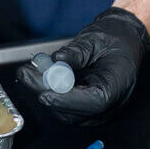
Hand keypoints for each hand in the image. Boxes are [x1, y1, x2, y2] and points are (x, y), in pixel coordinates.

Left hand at [17, 8, 148, 124]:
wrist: (124, 39)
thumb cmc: (115, 38)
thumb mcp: (95, 39)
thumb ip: (77, 52)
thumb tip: (57, 61)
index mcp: (118, 85)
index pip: (93, 102)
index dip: (67, 101)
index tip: (45, 94)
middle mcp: (111, 103)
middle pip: (75, 110)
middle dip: (47, 92)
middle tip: (26, 74)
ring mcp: (99, 108)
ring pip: (67, 111)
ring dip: (45, 92)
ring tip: (27, 72)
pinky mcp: (87, 106)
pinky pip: (66, 105)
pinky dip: (51, 91)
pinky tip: (37, 76)